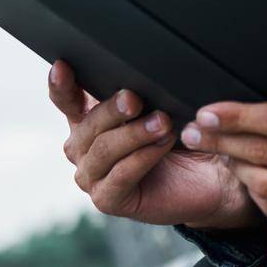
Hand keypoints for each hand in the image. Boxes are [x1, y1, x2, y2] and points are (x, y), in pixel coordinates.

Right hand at [48, 59, 259, 230]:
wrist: (206, 176)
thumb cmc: (178, 136)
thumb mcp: (158, 107)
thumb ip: (138, 93)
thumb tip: (135, 71)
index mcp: (88, 121)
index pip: (66, 100)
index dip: (61, 84)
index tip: (62, 66)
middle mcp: (82, 149)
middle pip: (88, 125)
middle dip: (112, 110)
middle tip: (135, 98)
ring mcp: (91, 176)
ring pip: (104, 150)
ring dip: (134, 134)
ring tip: (163, 122)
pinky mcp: (108, 199)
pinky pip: (121, 175)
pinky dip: (143, 157)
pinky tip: (163, 144)